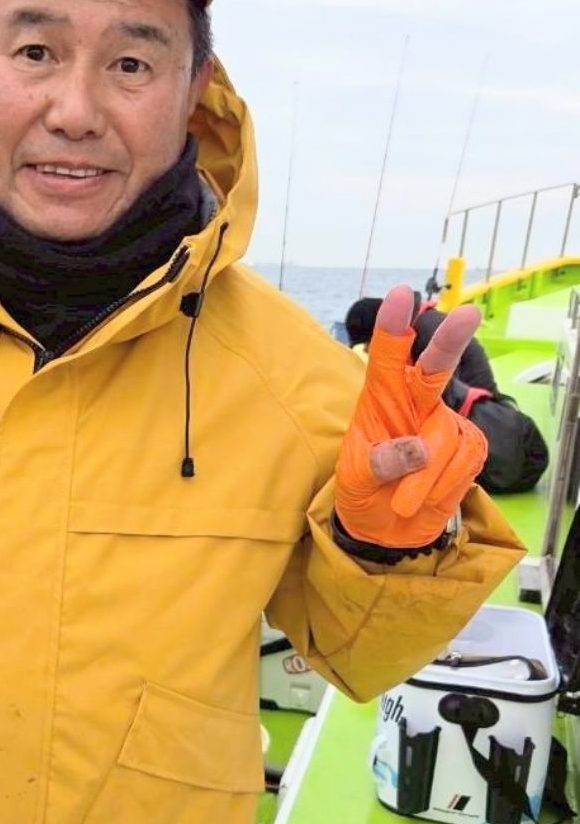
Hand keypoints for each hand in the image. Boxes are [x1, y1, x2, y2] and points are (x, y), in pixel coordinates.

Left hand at [334, 285, 488, 547]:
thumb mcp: (355, 478)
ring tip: (402, 501)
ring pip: (445, 439)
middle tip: (468, 314)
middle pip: (435, 367)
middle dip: (450, 342)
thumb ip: (379, 463)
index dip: (394, 327)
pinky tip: (428, 495)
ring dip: (424, 479)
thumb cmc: (364, 489)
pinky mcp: (469, 448)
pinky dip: (443, 485)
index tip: (402, 295)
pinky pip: (464, 462)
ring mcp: (444, 423)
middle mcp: (415, 402)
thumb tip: (419, 449)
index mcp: (380, 398)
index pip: (386, 358)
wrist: (386, 528)